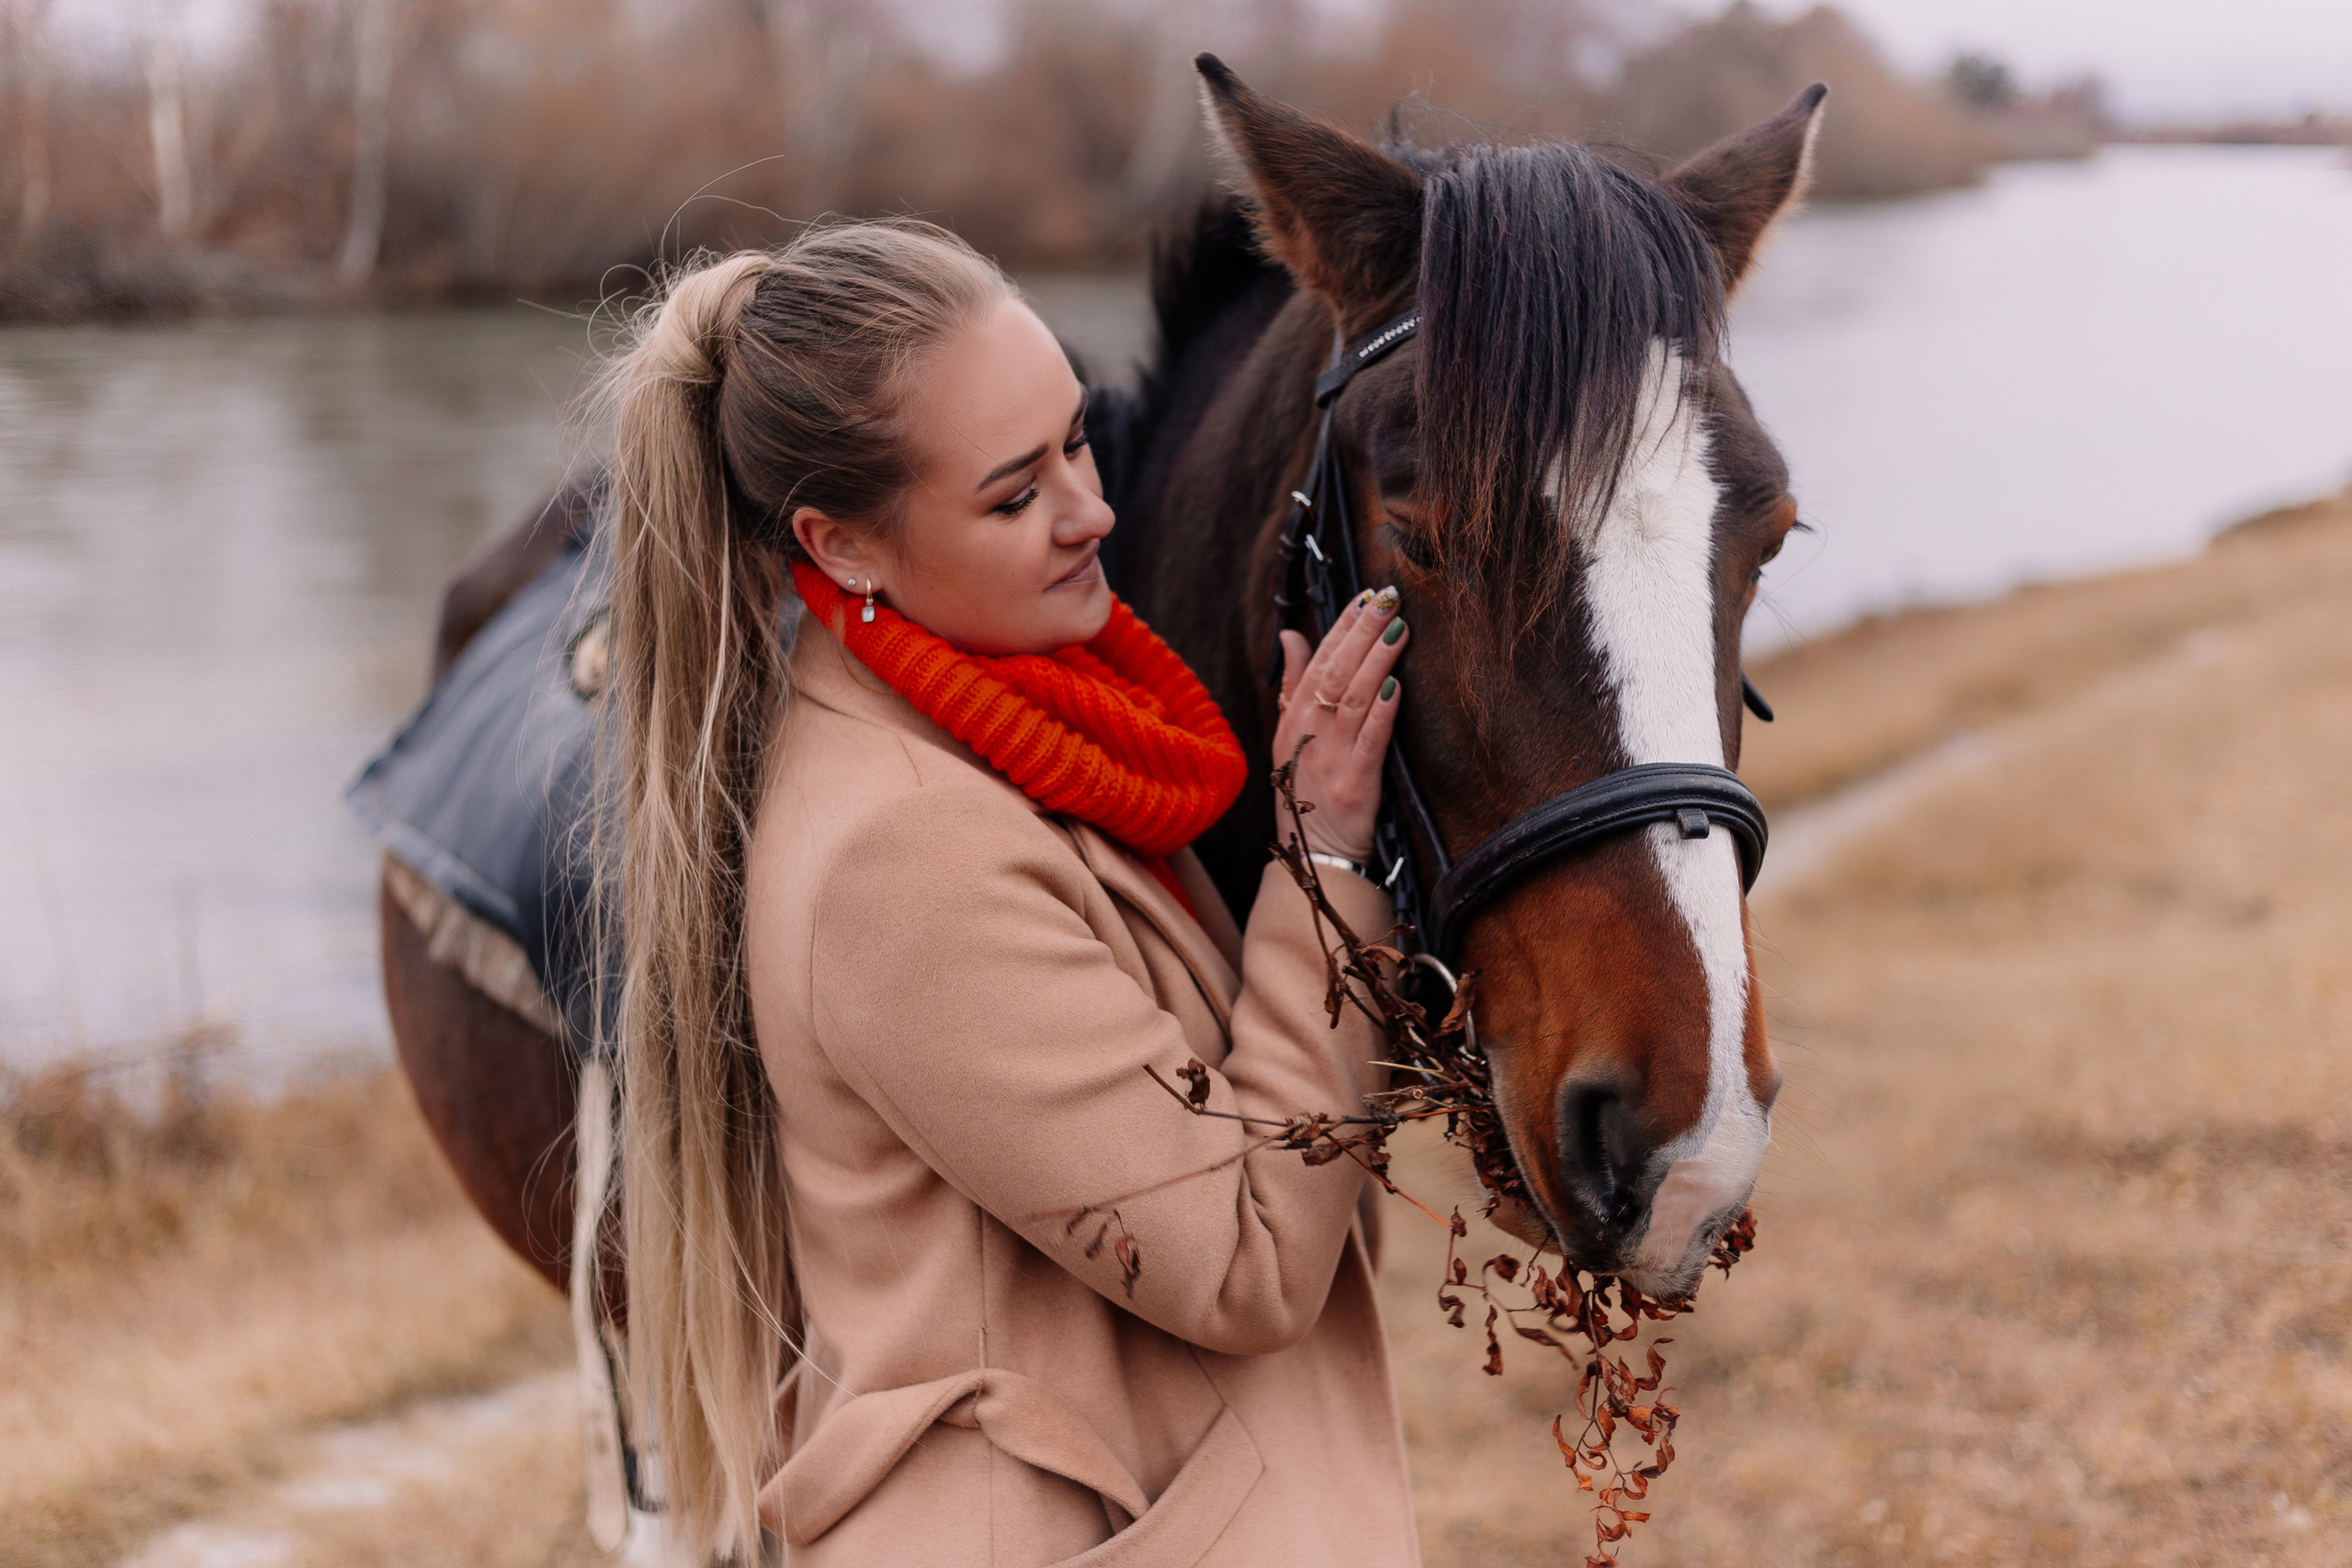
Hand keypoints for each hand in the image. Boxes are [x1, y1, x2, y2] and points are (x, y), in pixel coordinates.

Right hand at [1271, 587, 1407, 863]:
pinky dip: (1381, 713)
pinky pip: (1369, 742)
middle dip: (1362, 630)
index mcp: (1294, 718)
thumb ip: (1292, 683)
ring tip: (1399, 628)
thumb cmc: (1305, 792)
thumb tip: (1289, 635)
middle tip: (1388, 596)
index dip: (1341, 626)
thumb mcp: (1289, 736)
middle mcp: (1309, 733)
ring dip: (1376, 660)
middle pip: (1335, 671)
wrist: (1311, 856)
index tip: (1364, 595)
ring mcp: (1330, 758)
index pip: (1318, 659)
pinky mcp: (1354, 785)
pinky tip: (1395, 686)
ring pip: (1353, 699)